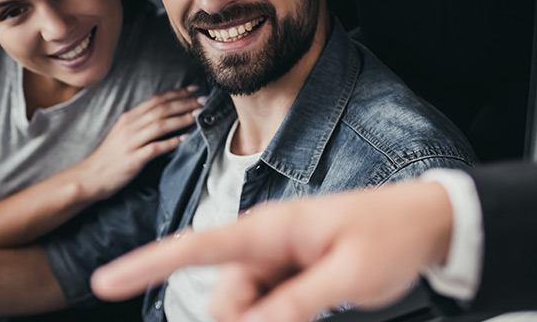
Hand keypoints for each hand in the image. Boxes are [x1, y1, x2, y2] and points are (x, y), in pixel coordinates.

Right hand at [78, 86, 203, 198]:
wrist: (91, 176)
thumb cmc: (111, 156)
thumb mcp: (125, 134)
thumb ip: (143, 124)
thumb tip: (167, 116)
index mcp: (129, 118)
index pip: (157, 100)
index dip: (177, 93)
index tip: (195, 89)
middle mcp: (130, 126)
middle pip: (161, 109)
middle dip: (185, 103)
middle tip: (204, 100)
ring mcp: (131, 142)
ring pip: (160, 125)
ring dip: (181, 119)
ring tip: (198, 115)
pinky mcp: (133, 159)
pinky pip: (155, 148)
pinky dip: (170, 142)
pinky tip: (184, 139)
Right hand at [90, 181, 454, 321]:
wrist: (431, 224)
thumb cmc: (392, 237)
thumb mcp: (349, 279)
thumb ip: (297, 304)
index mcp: (272, 228)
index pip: (198, 247)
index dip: (147, 264)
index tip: (105, 281)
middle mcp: (267, 241)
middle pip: (225, 296)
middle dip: (250, 319)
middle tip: (310, 308)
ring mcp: (279, 258)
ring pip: (245, 307)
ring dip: (271, 320)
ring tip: (324, 302)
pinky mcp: (292, 274)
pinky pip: (267, 306)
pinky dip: (281, 316)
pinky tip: (314, 305)